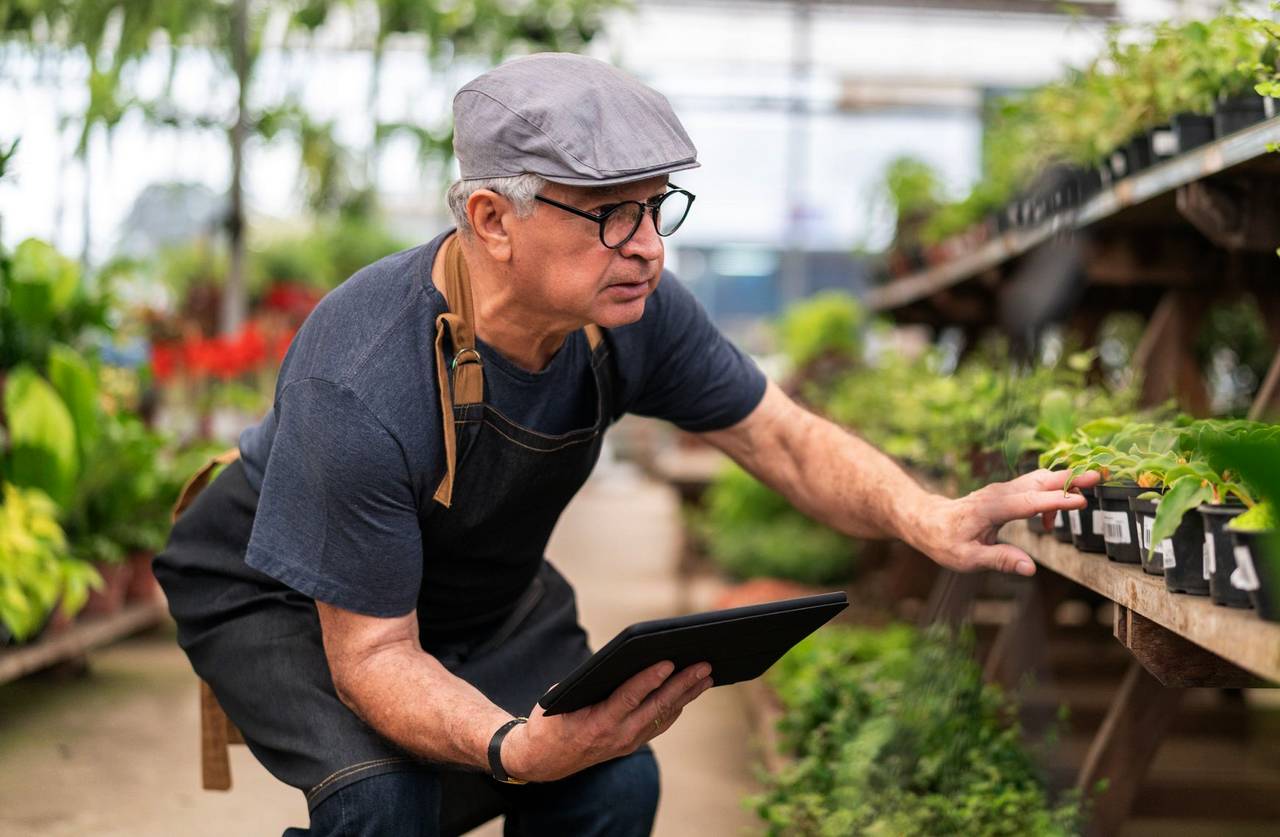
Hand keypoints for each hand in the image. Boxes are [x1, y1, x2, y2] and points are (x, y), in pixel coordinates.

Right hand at [500, 659, 713, 782]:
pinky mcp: (631, 745)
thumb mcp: (562, 698)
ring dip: (686, 695)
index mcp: (598, 723)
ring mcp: (627, 743)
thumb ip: (590, 682)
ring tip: (706, 676)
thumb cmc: (550, 720)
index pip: (630, 697)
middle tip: (704, 665)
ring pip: (663, 715)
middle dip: (682, 684)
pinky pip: (658, 724)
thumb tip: (621, 661)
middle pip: (657, 706)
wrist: (543, 760)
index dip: (650, 679)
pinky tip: (687, 694)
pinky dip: (675, 707)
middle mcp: (617, 736)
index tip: (669, 662)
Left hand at [910, 468, 1099, 575]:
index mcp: (989, 509)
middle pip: (1038, 480)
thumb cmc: (944, 541)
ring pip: (1038, 479)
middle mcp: (997, 493)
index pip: (1028, 502)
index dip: (1055, 501)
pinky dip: (1052, 494)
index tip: (1082, 501)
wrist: (926, 521)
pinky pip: (1033, 487)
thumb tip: (1030, 569)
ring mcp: (1002, 490)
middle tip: (1099, 476)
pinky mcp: (1006, 493)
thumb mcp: (967, 559)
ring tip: (1093, 485)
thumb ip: (1000, 560)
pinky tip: (1052, 521)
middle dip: (1069, 477)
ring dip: (1065, 480)